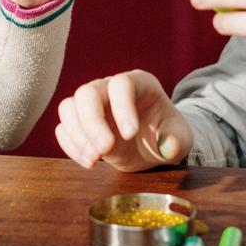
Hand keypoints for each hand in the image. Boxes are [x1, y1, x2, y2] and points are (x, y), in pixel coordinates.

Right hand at [54, 70, 193, 171]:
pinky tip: (89, 162)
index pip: (121, 84)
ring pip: (69, 107)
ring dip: (78, 136)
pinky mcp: (79, 123)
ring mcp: (92, 104)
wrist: (153, 144)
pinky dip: (71, 146)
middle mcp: (110, 88)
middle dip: (93, 123)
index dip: (122, 107)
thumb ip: (177, 141)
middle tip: (104, 151)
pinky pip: (63, 129)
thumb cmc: (168, 134)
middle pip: (88, 93)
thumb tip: (168, 146)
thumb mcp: (181, 138)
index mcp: (139, 83)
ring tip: (95, 160)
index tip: (130, 135)